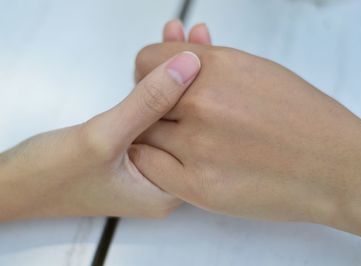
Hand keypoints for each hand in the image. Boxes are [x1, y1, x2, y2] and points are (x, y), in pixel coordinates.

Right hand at [0, 51, 200, 219]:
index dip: (208, 88)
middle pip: (188, 121)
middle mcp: (163, 179)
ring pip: (169, 113)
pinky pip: (150, 114)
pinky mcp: (131, 152)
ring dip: (173, 75)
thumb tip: (189, 65)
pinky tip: (161, 61)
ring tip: (180, 36)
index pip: (198, 136)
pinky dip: (154, 85)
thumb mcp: (102, 137)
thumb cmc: (50, 174)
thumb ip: (148, 103)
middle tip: (197, 34)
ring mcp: (147, 164)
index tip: (208, 50)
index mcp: (166, 190)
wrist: (14, 185)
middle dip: (192, 74)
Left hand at [133, 42, 360, 252]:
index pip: (148, 61)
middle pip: (143, 98)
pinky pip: (150, 168)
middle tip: (173, 115)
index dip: (151, 73)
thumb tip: (176, 54)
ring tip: (183, 140)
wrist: (334, 165)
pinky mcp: (198, 187)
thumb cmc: (302, 116)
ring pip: (144, 134)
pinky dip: (156, 162)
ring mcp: (197, 148)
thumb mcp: (256, 71)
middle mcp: (202, 103)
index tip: (160, 85)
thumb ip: (210, 64)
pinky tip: (176, 161)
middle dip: (154, 105)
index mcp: (217, 68)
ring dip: (157, 135)